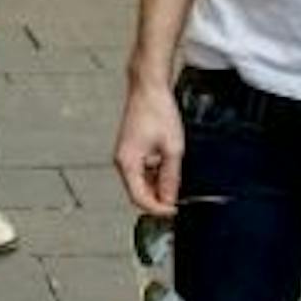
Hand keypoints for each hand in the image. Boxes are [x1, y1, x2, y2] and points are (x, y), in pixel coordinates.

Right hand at [113, 76, 184, 215]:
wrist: (149, 88)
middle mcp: (122, 161)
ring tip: (176, 176)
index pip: (140, 198)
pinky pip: (142, 170)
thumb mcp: (172, 148)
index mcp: (128, 163)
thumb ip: (170, 177)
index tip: (174, 211)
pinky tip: (169, 166)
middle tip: (178, 199)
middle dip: (158, 198)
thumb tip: (170, 199)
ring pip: (141, 182)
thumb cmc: (157, 112)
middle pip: (138, 193)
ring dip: (157, 185)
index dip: (158, 208)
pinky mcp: (131, 150)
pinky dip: (155, 174)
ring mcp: (125, 155)